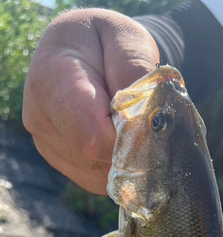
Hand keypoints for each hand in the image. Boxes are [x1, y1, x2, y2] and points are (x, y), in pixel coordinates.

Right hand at [23, 9, 158, 194]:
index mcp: (51, 82)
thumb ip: (135, 76)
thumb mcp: (128, 40)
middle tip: (146, 121)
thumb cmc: (107, 41)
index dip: (129, 139)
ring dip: (127, 158)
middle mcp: (41, 120)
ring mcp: (49, 145)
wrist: (84, 50)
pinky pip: (99, 180)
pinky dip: (119, 167)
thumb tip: (143, 121)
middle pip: (97, 159)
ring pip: (100, 174)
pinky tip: (122, 141)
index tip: (151, 122)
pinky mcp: (63, 163)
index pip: (92, 136)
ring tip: (130, 125)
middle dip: (131, 147)